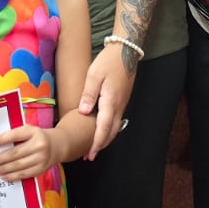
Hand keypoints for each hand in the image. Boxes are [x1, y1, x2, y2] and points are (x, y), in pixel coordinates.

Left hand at [0, 124, 52, 181]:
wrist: (57, 145)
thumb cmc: (37, 137)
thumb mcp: (29, 131)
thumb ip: (15, 135)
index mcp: (34, 132)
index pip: (17, 135)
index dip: (4, 139)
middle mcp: (39, 145)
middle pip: (16, 153)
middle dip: (0, 159)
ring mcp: (41, 159)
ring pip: (19, 166)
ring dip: (4, 169)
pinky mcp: (41, 169)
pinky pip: (24, 174)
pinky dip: (13, 176)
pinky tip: (4, 176)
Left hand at [78, 41, 135, 158]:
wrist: (126, 51)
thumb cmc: (108, 61)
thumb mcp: (94, 75)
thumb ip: (88, 94)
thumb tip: (83, 112)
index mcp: (111, 101)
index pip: (103, 128)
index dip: (96, 143)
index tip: (89, 154)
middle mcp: (119, 106)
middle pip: (111, 132)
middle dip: (100, 145)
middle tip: (89, 156)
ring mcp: (122, 103)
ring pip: (115, 127)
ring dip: (105, 138)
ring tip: (94, 146)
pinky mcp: (122, 100)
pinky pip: (116, 120)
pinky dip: (109, 129)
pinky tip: (101, 129)